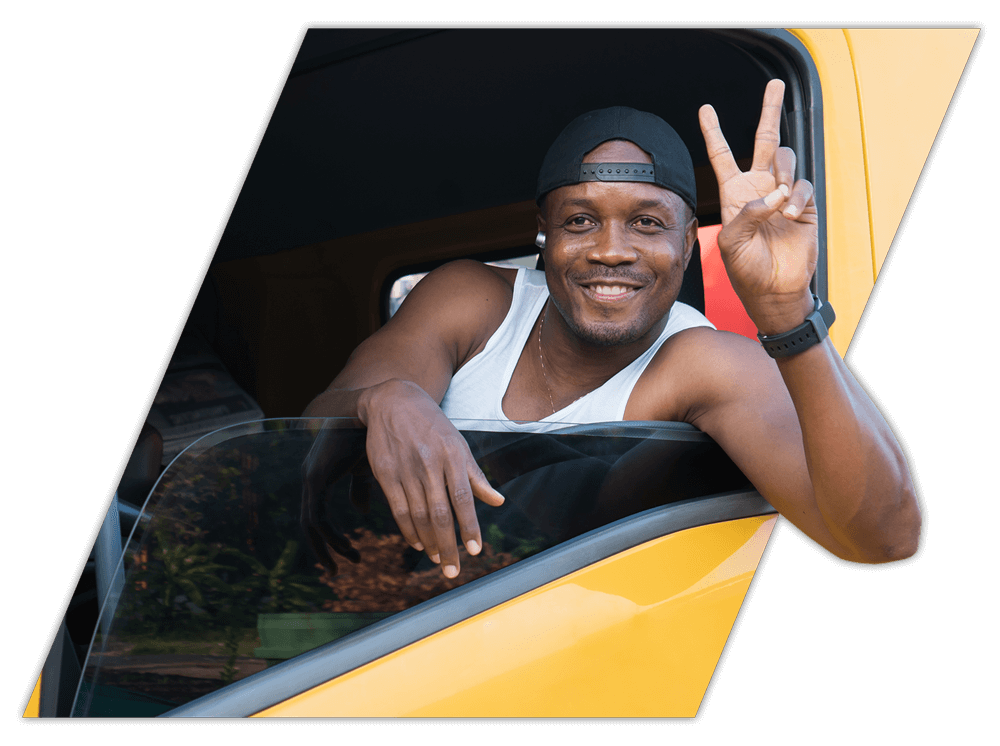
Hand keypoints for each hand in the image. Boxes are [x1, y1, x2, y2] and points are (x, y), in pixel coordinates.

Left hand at [300, 424, 368, 574]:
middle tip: (336, 570)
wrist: (373, 411)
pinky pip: (316, 518)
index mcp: (321, 476)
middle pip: (308, 524)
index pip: (317, 516)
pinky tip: (348, 548)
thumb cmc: (374, 436)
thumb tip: (359, 512)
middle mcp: (311, 477)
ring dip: (328, 548)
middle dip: (323, 549)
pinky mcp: (316, 478)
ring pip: (310, 525)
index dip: (330, 538)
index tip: (349, 553)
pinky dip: (330, 537)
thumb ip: (360, 488)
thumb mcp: (370, 468)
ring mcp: (311, 478)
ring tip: (349, 561)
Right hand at [358, 379, 505, 577]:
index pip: (463, 498)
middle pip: (439, 513)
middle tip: (453, 570)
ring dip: (428, 542)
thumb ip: (476, 476)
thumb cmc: (432, 426)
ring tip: (438, 559)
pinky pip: (398, 508)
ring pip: (418, 515)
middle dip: (447, 545)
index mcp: (452, 455)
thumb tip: (498, 501)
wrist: (394, 401)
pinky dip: (408, 529)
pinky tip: (417, 543)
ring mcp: (405, 469)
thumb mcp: (458, 445)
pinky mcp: (385, 473)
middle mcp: (429, 463)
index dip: (469, 526)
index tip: (475, 551)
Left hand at [699, 79, 817, 331]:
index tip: (705, 109)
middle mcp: (758, 187)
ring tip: (780, 198)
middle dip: (769, 111)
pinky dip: (797, 197)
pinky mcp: (803, 204)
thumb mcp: (732, 243)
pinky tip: (791, 213)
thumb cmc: (746, 269)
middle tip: (775, 84)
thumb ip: (746, 214)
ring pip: (786, 158)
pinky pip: (802, 185)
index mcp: (733, 193)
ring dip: (783, 173)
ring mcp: (782, 193)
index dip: (713, 132)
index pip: (722, 155)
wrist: (773, 288)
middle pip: (764, 139)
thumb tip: (773, 194)